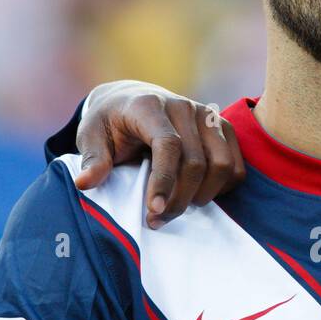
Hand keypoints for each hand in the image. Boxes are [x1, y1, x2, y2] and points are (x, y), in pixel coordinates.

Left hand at [74, 81, 244, 228]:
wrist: (131, 100)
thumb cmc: (110, 123)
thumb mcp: (91, 135)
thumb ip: (92, 158)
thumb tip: (85, 184)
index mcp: (148, 106)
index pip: (169, 145)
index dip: (164, 181)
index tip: (152, 210)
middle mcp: (182, 106)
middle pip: (195, 162)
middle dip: (178, 199)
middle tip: (156, 219)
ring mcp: (207, 115)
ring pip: (221, 166)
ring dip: (202, 196)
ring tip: (177, 207)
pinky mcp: (222, 127)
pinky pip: (235, 166)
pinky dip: (222, 187)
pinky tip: (198, 194)